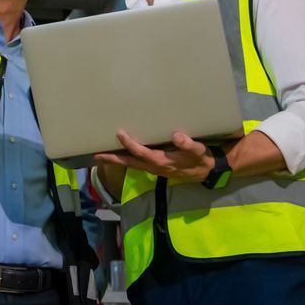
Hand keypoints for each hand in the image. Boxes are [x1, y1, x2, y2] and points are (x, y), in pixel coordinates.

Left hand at [92, 129, 214, 181]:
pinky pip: (136, 164)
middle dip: (113, 158)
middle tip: (96, 155)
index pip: (142, 152)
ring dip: (117, 160)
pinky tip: (120, 155)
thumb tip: (177, 136)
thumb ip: (188, 144)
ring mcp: (154, 169)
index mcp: (163, 161)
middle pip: (130, 163)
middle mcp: (155, 167)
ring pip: (131, 165)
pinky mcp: (156, 167)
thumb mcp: (199, 151)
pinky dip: (126, 160)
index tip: (120, 133)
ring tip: (101, 156)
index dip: (130, 144)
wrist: (207, 171)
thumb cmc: (201, 159)